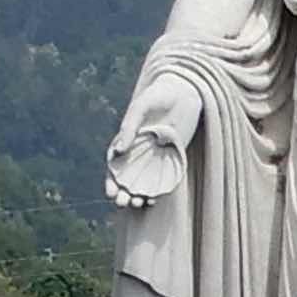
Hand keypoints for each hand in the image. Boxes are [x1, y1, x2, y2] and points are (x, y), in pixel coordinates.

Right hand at [107, 63, 206, 207]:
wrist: (186, 92)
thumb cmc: (159, 96)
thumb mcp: (141, 108)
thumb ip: (129, 127)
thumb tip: (118, 151)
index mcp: (126, 140)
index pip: (115, 166)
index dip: (111, 180)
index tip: (110, 192)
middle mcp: (139, 152)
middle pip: (127, 179)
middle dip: (122, 193)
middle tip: (122, 203)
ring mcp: (155, 157)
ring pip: (143, 183)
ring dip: (137, 195)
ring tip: (136, 204)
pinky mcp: (172, 159)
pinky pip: (162, 180)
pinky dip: (156, 192)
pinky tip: (153, 200)